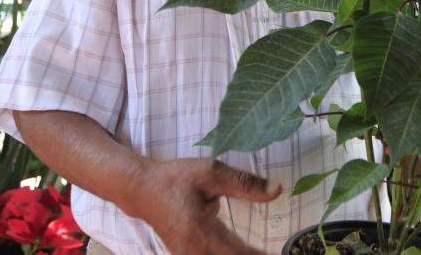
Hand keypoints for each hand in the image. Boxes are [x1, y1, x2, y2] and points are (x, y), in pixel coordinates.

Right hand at [126, 158, 280, 254]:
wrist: (141, 190)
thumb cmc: (176, 178)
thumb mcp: (211, 173)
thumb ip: (244, 184)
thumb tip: (277, 190)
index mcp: (202, 232)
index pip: (239, 254)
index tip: (279, 253)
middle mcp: (194, 251)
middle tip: (275, 252)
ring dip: (242, 254)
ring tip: (261, 251)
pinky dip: (230, 254)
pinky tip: (247, 251)